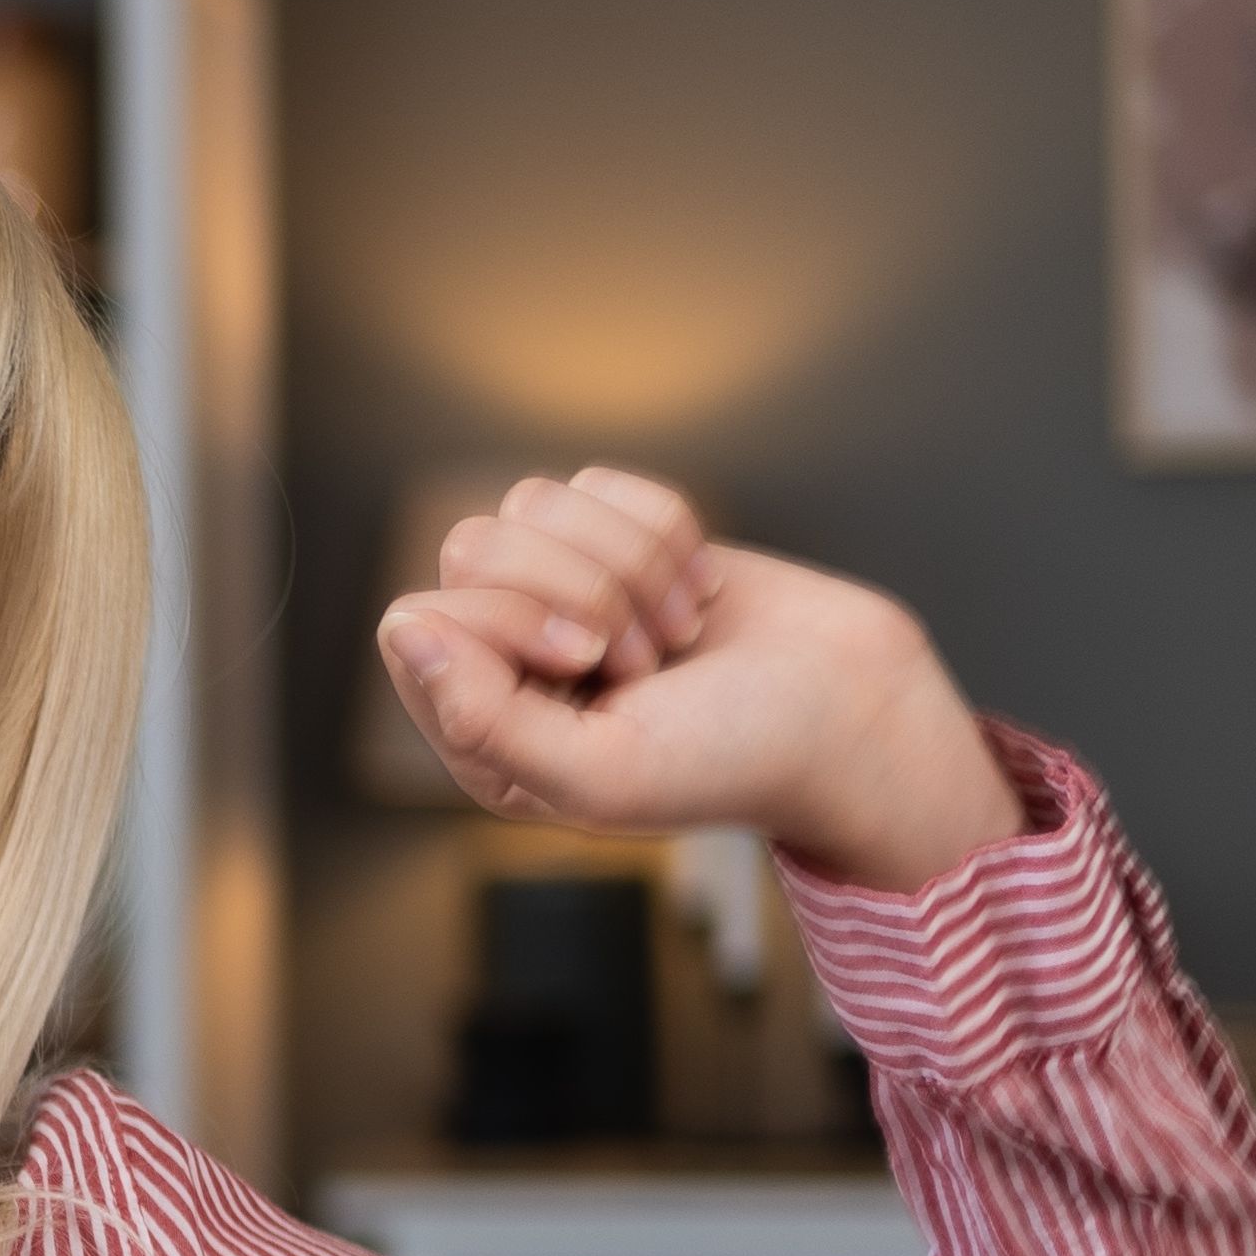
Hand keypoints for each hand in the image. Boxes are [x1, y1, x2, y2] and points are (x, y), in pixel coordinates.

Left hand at [373, 470, 1021, 887]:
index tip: (592, 667)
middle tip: (647, 657)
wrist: (852, 709)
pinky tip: (699, 596)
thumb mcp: (598, 772)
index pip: (424, 622)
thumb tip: (404, 628)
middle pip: (473, 547)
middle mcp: (507, 661)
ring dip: (631, 563)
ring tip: (677, 634)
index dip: (511, 625)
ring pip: (534, 504)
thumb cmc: (732, 756)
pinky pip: (600, 483)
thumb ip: (481, 719)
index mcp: (479, 734)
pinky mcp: (617, 541)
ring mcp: (559, 593)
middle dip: (582, 589)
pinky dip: (666, 528)